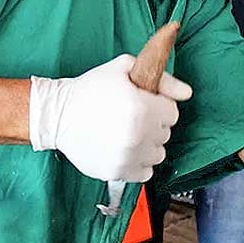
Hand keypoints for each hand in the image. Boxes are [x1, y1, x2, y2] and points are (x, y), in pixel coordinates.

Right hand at [29, 54, 191, 182]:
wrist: (57, 115)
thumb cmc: (90, 89)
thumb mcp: (124, 69)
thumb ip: (162, 79)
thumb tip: (186, 93)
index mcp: (142, 108)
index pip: (172, 112)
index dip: (158, 105)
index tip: (143, 104)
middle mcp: (138, 135)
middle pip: (165, 133)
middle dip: (153, 124)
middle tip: (131, 116)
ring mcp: (128, 157)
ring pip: (158, 154)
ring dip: (147, 145)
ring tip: (127, 134)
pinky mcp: (118, 172)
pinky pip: (146, 173)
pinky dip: (138, 163)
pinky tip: (123, 149)